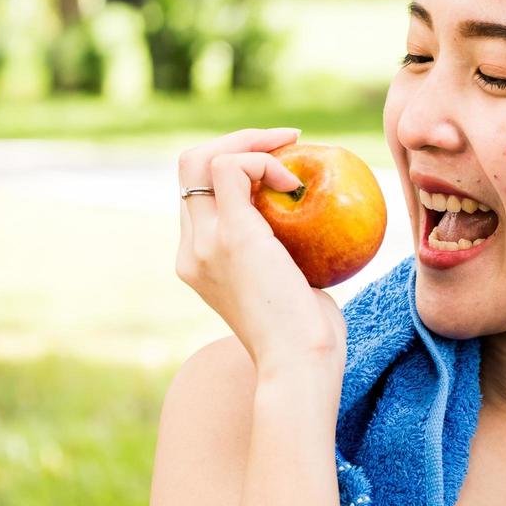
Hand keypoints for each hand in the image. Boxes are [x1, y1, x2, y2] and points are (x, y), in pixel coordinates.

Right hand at [175, 128, 347, 373]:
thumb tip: (314, 227)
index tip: (283, 168)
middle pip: (190, 167)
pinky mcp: (233, 236)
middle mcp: (192, 249)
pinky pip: (233, 167)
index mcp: (199, 261)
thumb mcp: (289, 286)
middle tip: (289, 143)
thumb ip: (284, 255)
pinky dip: (264, 161)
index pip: (199, 193)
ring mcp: (206, 242)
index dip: (236, 167)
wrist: (299, 365)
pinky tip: (295, 184)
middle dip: (240, 141)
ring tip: (293, 152)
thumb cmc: (307, 336)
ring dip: (252, 142)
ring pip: (201, 158)